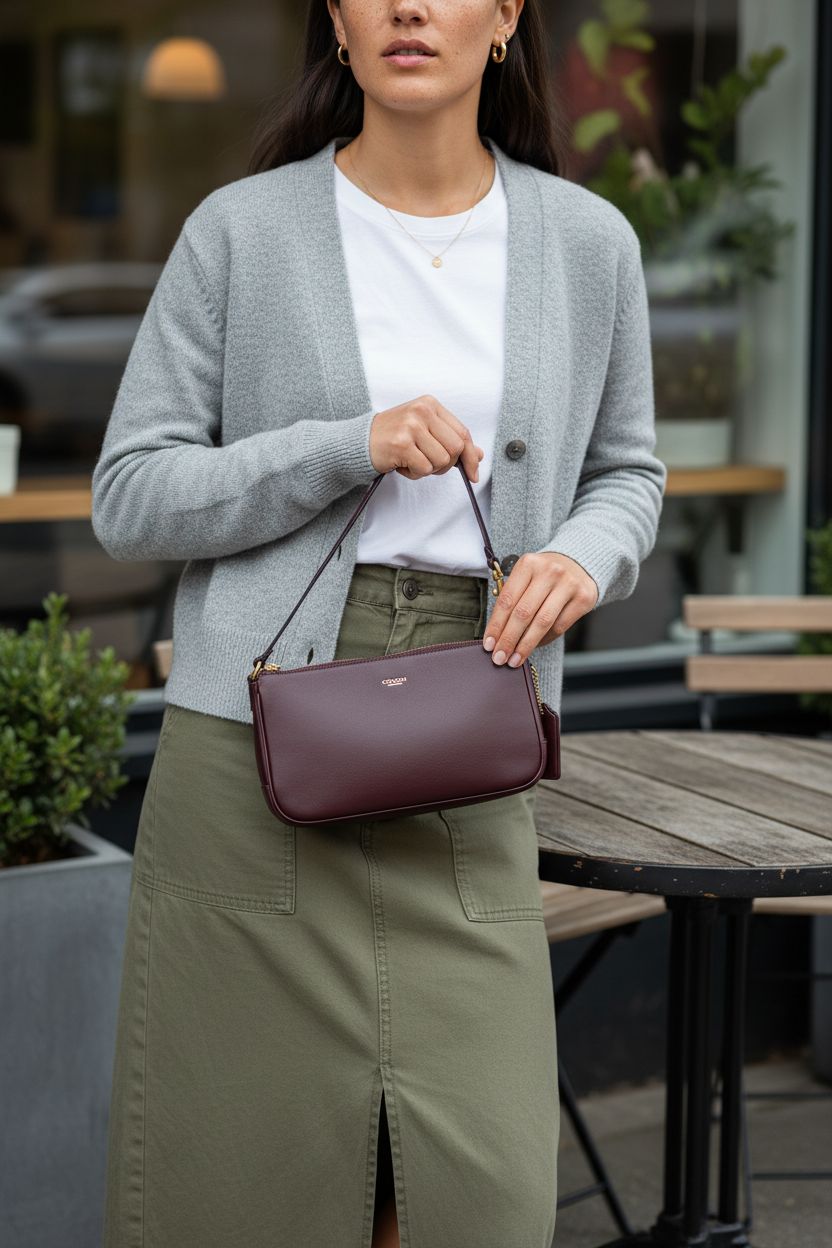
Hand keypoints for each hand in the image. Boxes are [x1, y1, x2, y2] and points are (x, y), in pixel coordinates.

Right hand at [369, 395, 483, 481]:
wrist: (360, 441)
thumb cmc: (393, 436)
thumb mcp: (425, 431)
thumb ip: (450, 440)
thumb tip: (478, 455)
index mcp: (430, 404)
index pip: (463, 432)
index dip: (471, 456)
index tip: (473, 473)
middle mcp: (422, 411)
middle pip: (456, 448)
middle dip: (447, 465)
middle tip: (429, 464)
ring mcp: (411, 426)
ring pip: (441, 461)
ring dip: (428, 469)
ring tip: (411, 460)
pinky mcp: (402, 443)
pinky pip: (424, 469)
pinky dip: (414, 474)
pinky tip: (402, 464)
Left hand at [482, 551, 598, 666]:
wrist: (578, 565)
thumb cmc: (543, 576)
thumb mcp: (526, 577)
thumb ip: (512, 599)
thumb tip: (496, 636)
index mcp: (528, 564)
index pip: (507, 600)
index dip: (496, 625)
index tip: (488, 645)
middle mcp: (549, 572)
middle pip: (523, 613)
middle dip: (508, 639)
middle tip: (499, 658)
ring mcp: (568, 584)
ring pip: (542, 622)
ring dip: (525, 645)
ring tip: (514, 660)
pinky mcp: (583, 598)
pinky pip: (559, 626)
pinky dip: (544, 640)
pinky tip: (534, 647)